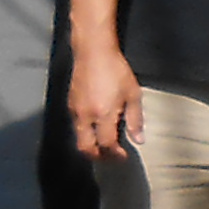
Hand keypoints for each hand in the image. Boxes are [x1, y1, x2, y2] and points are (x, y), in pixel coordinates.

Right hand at [69, 44, 144, 164]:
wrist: (93, 51)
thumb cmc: (116, 69)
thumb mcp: (132, 93)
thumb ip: (135, 119)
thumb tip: (139, 139)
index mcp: (103, 114)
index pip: (107, 144)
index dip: (115, 155)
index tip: (123, 156)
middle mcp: (86, 116)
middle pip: (86, 147)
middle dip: (98, 156)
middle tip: (109, 157)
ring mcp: (75, 109)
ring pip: (79, 137)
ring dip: (91, 145)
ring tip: (104, 143)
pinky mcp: (70, 103)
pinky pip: (76, 125)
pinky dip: (85, 132)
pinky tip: (96, 126)